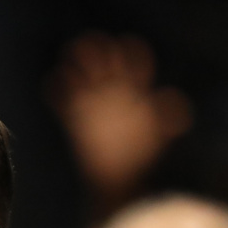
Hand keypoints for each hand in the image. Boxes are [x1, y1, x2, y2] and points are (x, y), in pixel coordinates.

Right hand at [49, 33, 190, 207]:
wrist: (116, 182)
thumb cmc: (139, 159)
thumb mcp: (157, 136)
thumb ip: (167, 116)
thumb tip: (173, 107)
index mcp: (135, 90)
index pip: (134, 58)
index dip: (130, 49)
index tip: (125, 47)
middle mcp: (113, 90)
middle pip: (103, 55)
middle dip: (95, 47)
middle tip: (86, 46)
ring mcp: (91, 102)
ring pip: (79, 69)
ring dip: (73, 60)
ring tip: (68, 59)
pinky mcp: (72, 116)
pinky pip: (59, 94)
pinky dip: (54, 88)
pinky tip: (55, 89)